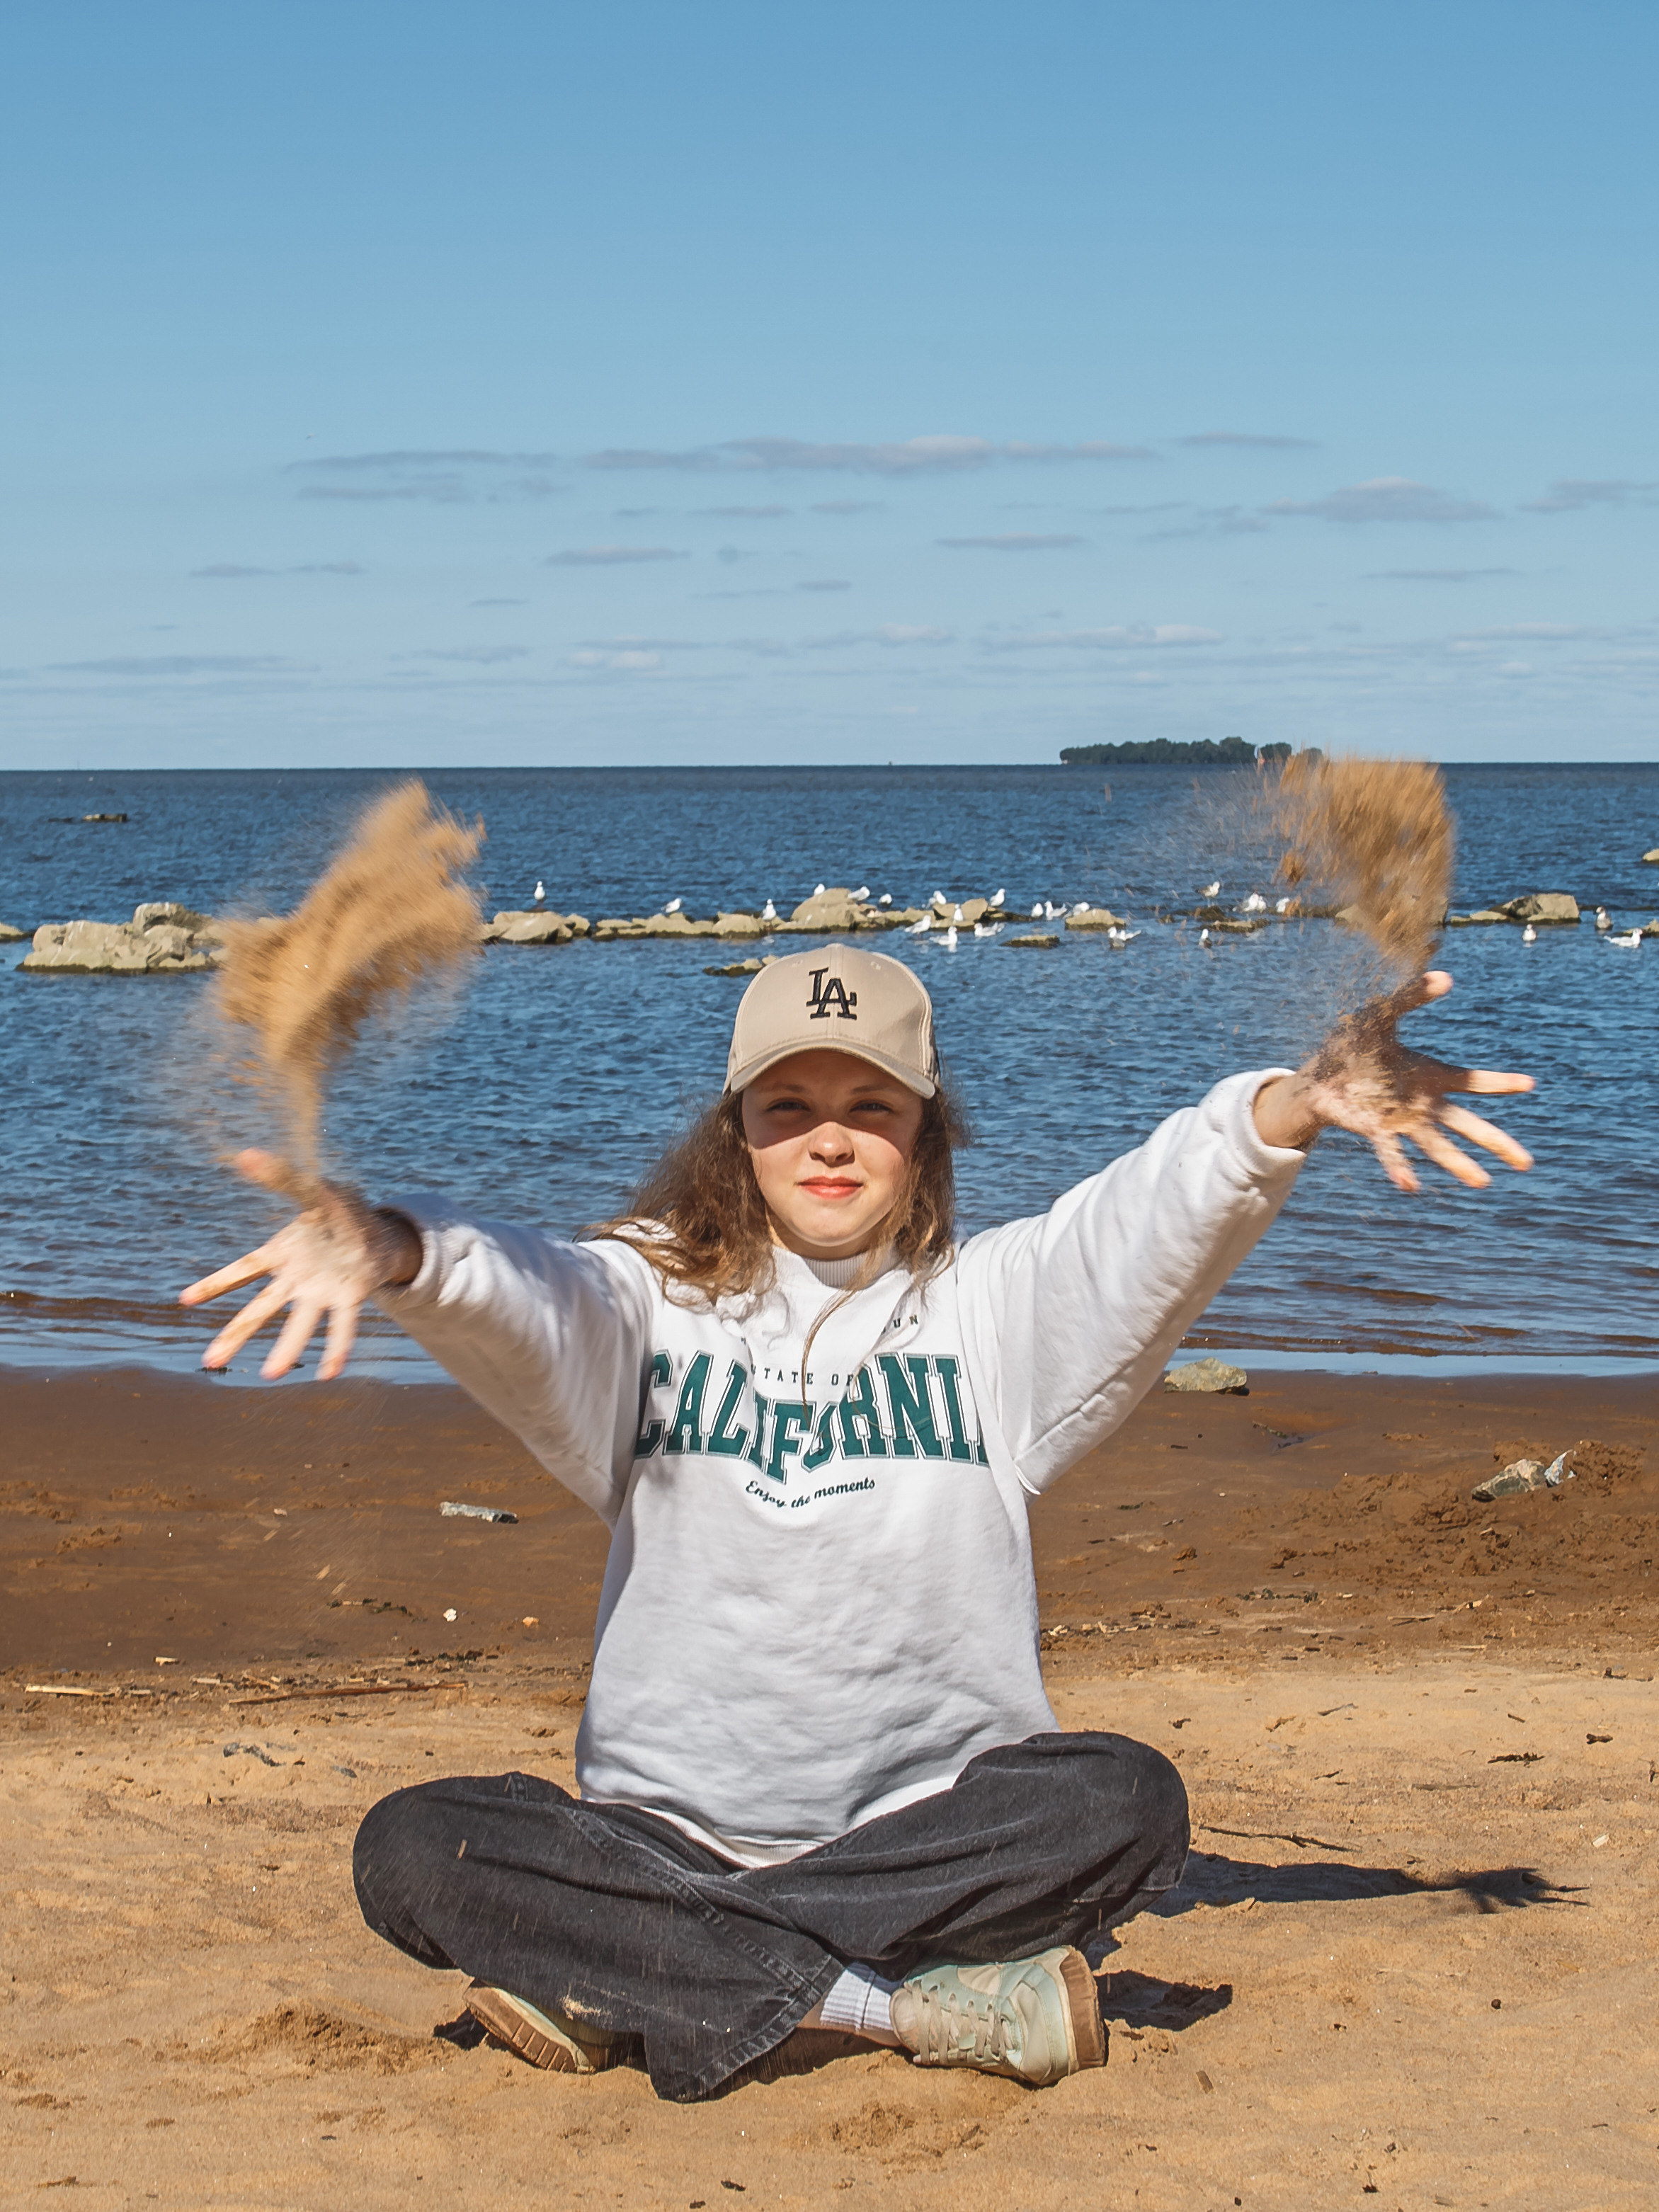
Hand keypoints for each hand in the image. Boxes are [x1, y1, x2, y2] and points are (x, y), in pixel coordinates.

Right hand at [179, 1149, 421, 1379]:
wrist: (378, 1231)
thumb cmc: (341, 1210)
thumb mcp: (313, 1189)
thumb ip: (282, 1176)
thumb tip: (245, 1154)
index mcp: (281, 1253)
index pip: (242, 1270)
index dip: (214, 1284)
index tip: (183, 1301)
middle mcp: (296, 1279)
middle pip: (261, 1309)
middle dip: (236, 1334)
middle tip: (210, 1362)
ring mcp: (321, 1291)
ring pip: (299, 1323)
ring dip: (285, 1349)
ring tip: (271, 1375)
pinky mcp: (349, 1296)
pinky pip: (342, 1325)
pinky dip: (336, 1348)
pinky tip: (329, 1373)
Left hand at [1252, 971, 1533, 1192]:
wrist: (1319, 1073)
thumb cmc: (1353, 1043)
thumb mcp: (1381, 1014)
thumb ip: (1410, 997)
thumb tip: (1445, 977)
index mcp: (1431, 1075)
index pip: (1473, 1081)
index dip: (1500, 1083)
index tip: (1531, 1084)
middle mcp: (1423, 1104)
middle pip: (1468, 1125)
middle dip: (1497, 1143)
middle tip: (1526, 1164)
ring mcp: (1402, 1120)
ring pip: (1437, 1147)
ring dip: (1459, 1165)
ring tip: (1483, 1183)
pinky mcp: (1376, 1130)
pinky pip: (1391, 1152)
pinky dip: (1400, 1168)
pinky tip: (1410, 1185)